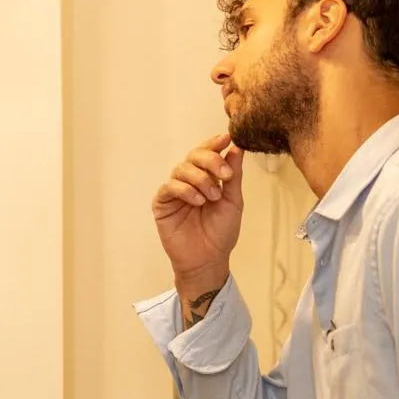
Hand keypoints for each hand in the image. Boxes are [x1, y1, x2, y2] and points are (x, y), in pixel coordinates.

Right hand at [151, 133, 245, 297]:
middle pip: (193, 155)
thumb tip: (236, 148)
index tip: (227, 138)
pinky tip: (198, 201)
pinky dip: (185, 190)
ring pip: (181, 169)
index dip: (215, 143)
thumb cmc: (221, 233)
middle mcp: (189, 180)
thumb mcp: (233, 201)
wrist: (208, 259)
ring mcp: (175, 191)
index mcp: (207, 177)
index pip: (207, 153)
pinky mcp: (162, 203)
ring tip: (212, 197)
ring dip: (200, 179)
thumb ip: (233, 176)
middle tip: (224, 175)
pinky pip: (170, 187)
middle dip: (210, 160)